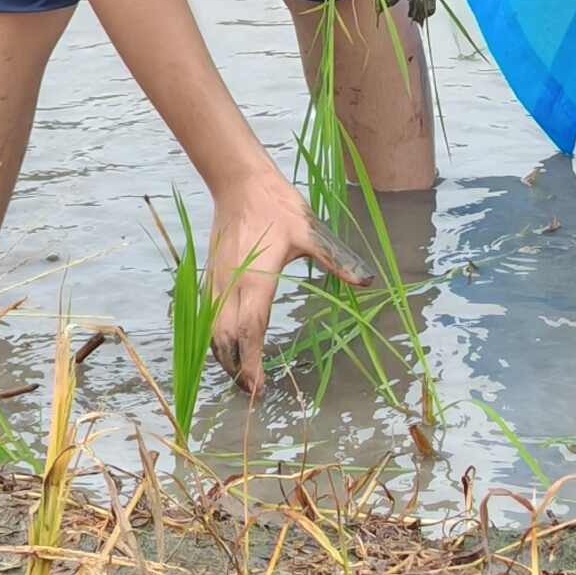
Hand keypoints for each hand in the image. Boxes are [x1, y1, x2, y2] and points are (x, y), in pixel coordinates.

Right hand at [205, 165, 356, 395]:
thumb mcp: (311, 231)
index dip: (252, 364)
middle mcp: (230, 285)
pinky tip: (227, 347)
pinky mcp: (210, 275)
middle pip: (225, 340)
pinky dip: (215, 338)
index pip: (250, 332)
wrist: (239, 181)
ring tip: (241, 377)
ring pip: (211, 330)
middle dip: (237, 370)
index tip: (260, 387)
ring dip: (223, 357)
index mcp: (256, 279)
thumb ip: (336, 260)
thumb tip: (367, 281)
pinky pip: (208, 316)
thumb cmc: (276, 205)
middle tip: (253, 393)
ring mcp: (216, 281)